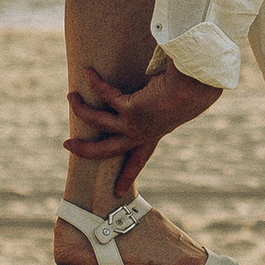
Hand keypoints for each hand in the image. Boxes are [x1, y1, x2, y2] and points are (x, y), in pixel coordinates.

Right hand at [64, 55, 221, 166]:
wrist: (197, 85)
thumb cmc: (190, 88)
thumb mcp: (173, 102)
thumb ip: (163, 102)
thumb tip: (158, 88)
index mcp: (154, 134)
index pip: (139, 158)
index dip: (128, 174)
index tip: (118, 191)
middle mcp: (142, 133)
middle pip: (107, 150)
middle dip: (85, 150)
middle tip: (67, 145)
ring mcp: (135, 124)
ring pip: (98, 122)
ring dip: (82, 109)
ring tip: (71, 96)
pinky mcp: (131, 110)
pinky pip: (106, 95)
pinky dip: (96, 83)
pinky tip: (89, 73)